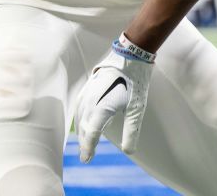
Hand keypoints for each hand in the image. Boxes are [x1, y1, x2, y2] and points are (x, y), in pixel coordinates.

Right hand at [75, 36, 154, 162]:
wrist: (130, 56)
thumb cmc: (135, 82)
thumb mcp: (137, 109)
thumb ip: (131, 131)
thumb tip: (129, 152)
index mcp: (102, 108)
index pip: (92, 133)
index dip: (88, 148)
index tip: (87, 159)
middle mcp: (91, 102)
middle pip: (84, 127)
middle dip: (84, 142)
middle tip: (86, 156)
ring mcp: (87, 93)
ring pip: (80, 117)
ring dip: (81, 131)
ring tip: (84, 143)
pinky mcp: (87, 87)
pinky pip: (79, 107)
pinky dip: (80, 118)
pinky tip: (83, 122)